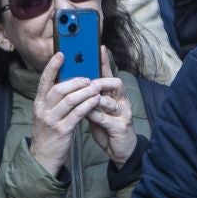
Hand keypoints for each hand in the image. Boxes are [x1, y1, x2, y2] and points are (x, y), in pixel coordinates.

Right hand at [30, 52, 101, 177]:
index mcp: (39, 103)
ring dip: (85, 92)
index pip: (44, 80)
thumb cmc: (49, 133)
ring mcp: (52, 120)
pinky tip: (96, 100)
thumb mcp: (47, 114)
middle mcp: (43, 110)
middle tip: (88, 77)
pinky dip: (88, 105)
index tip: (61, 54)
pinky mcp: (63, 130)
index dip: (52, 66)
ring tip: (96, 87)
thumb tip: (70, 82)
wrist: (43, 158)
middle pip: (58, 88)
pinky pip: (77, 114)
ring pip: (70, 100)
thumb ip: (55, 100)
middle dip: (75, 81)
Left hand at [85, 50, 142, 167]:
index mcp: (114, 95)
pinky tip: (87, 114)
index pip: (109, 74)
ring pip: (110, 100)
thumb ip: (88, 98)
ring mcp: (123, 113)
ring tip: (86, 100)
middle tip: (89, 83)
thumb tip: (73, 85)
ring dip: (96, 100)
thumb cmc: (107, 128)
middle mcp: (122, 101)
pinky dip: (96, 115)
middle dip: (101, 82)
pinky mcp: (121, 126)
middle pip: (115, 83)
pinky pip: (107, 118)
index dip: (104, 61)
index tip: (99, 47)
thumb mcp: (97, 110)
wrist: (121, 150)